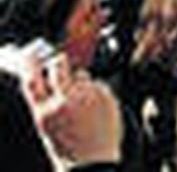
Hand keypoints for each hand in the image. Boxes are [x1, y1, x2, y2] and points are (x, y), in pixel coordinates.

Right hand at [22, 53, 121, 170]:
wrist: (93, 164)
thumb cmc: (70, 150)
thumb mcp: (48, 128)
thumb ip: (48, 103)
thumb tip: (52, 79)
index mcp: (45, 112)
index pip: (33, 80)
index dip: (31, 64)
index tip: (32, 56)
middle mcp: (65, 100)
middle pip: (59, 65)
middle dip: (60, 63)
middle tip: (61, 67)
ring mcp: (88, 95)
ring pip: (82, 74)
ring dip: (81, 82)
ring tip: (83, 105)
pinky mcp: (106, 94)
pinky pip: (99, 84)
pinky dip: (97, 91)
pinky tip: (96, 110)